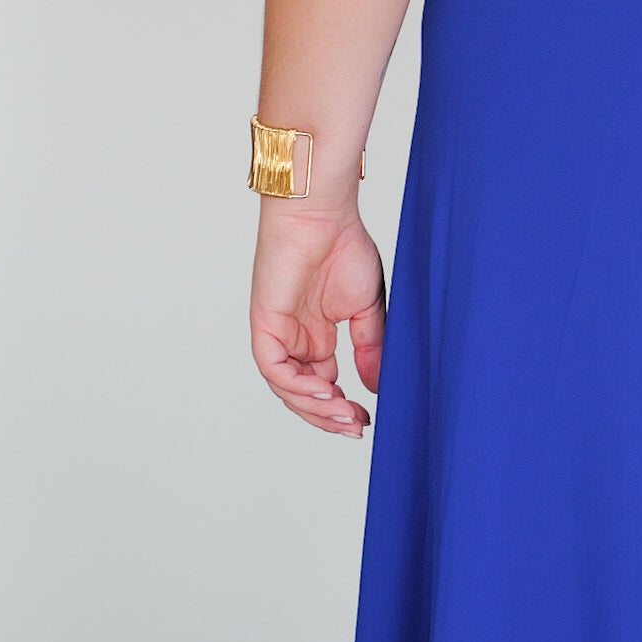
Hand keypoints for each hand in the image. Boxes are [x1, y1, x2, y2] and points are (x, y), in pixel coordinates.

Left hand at [251, 203, 386, 436]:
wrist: (323, 214)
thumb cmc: (344, 246)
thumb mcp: (367, 308)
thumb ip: (370, 348)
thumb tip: (377, 387)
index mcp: (316, 335)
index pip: (323, 385)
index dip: (341, 407)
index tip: (365, 420)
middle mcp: (294, 338)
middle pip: (303, 393)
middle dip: (329, 416)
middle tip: (356, 427)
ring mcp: (278, 332)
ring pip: (288, 387)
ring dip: (316, 407)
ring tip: (344, 415)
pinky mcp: (265, 323)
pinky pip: (274, 368)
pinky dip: (296, 385)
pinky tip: (324, 392)